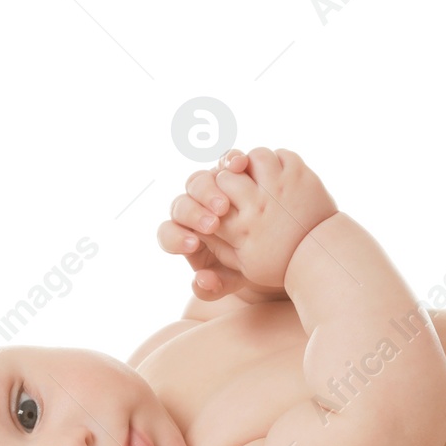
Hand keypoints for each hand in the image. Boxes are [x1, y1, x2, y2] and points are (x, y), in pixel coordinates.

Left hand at [157, 151, 283, 301]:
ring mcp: (212, 189)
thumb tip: (201, 282)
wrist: (276, 244)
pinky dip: (230, 159)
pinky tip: (239, 165)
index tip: (193, 245)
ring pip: (198, 181)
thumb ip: (214, 286)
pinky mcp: (230, 172)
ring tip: (226, 204)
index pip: (168, 234)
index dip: (176, 238)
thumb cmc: (246, 266)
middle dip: (194, 214)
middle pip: (181, 204)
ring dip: (208, 190)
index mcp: (186, 237)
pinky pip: (225, 161)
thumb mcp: (232, 280)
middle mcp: (194, 210)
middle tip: (213, 224)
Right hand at [211, 147, 337, 289]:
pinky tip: (276, 173)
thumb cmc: (277, 263)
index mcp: (241, 230)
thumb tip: (200, 239)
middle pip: (227, 177)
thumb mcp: (243, 267)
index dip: (209, 196)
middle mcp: (259, 206)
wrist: (321, 257)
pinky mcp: (301, 176)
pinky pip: (281, 155)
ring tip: (254, 174)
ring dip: (251, 164)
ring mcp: (281, 188)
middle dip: (225, 179)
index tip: (218, 201)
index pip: (211, 199)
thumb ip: (218, 249)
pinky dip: (277, 160)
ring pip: (255, 157)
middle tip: (232, 182)